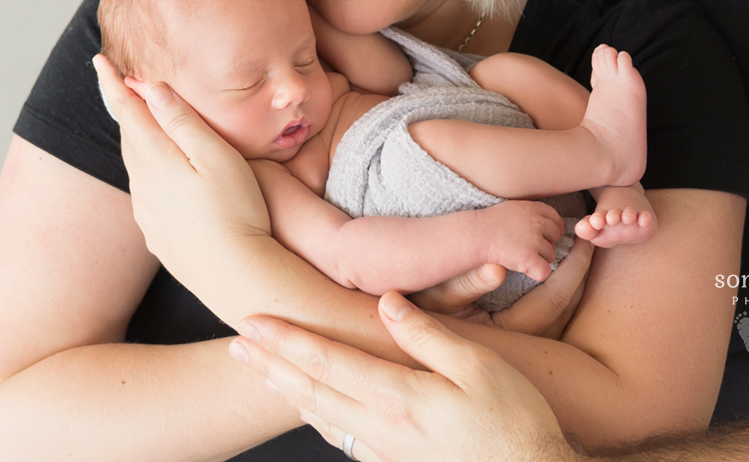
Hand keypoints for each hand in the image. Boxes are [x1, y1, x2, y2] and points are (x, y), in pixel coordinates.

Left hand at [93, 55, 271, 283]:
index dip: (114, 83)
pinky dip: (146, 170)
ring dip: (134, 139)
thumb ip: (183, 121)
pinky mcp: (158, 235)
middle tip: (117, 82)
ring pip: (135, 165)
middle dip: (123, 107)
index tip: (99, 60)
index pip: (128, 111)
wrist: (236, 277)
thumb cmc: (237, 211)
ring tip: (138, 121)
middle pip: (128, 136)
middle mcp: (143, 185)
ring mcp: (148, 213)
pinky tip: (159, 174)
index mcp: (156, 160)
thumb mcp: (217, 157)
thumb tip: (151, 87)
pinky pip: (145, 192)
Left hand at [230, 291, 574, 461]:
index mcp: (396, 395)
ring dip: (287, 389)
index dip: (286, 339)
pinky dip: (318, 419)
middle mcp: (381, 426)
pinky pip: (344, 438)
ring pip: (323, 416)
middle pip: (312, 388)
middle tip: (235, 344)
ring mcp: (386, 452)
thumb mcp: (477, 367)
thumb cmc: (513, 421)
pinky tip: (312, 410)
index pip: (326, 359)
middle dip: (270, 363)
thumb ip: (426, 334)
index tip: (252, 321)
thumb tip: (386, 302)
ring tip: (259, 372)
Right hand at [411, 239, 592, 338]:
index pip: (558, 295)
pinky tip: (557, 265)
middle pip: (569, 302)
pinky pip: (555, 309)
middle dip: (581, 269)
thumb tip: (498, 268)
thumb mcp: (443, 296)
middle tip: (591, 237)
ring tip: (577, 246)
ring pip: (566, 308)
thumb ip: (469, 282)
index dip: (576, 266)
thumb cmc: (428, 314)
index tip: (585, 240)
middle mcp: (529, 338)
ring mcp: (531, 340)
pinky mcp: (526, 337)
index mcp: (516, 329)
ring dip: (574, 277)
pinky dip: (562, 285)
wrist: (420, 339)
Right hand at [478, 200, 563, 282]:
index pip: (554, 217)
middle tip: (528, 247)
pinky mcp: (529, 258)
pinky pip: (545, 271)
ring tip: (521, 256)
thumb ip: (531, 214)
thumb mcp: (512, 208)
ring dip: (540, 259)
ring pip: (551, 255)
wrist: (475, 235)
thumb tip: (553, 225)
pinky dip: (536, 273)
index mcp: (533, 208)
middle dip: (546, 243)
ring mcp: (534, 240)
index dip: (554, 227)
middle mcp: (537, 222)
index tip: (547, 235)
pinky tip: (524, 269)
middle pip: (555, 236)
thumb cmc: (489, 223)